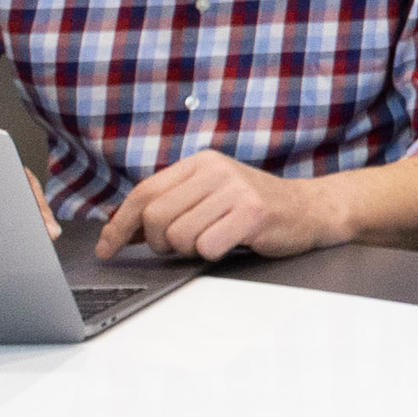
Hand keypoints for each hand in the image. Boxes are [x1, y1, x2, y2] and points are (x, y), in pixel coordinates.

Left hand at [95, 150, 346, 261]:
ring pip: (179, 235)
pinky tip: (230, 243)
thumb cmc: (254, 208)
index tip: (106, 248)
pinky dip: (213, 253)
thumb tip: (121, 229)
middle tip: (178, 246)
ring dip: (189, 250)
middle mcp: (215, 170)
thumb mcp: (210, 196)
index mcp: (200, 162)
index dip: (119, 224)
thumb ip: (171, 207)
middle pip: (155, 216)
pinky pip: (208, 246)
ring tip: (211, 240)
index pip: (144, 193)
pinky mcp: (253, 212)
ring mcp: (236, 189)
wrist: (311, 209)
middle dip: (159, 242)